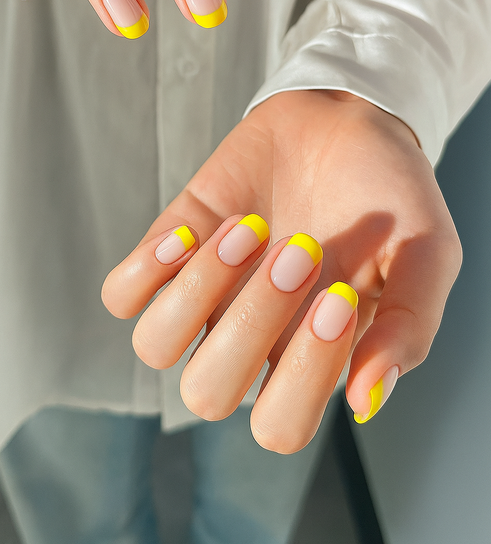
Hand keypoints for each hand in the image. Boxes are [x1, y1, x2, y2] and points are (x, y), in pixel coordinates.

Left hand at [102, 90, 461, 451]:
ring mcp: (204, 296)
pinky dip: (146, 269)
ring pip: (154, 347)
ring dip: (199, 287)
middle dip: (251, 321)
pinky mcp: (170, 247)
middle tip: (300, 247)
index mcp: (310, 358)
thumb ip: (409, 326)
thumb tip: (366, 400)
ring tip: (251, 227)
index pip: (281, 424)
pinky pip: (121, 294)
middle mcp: (249, 338)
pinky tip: (197, 230)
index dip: (302, 372)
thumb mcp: (426, 253)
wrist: (346, 122)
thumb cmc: (388, 193)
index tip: (340, 291)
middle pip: (208, 394)